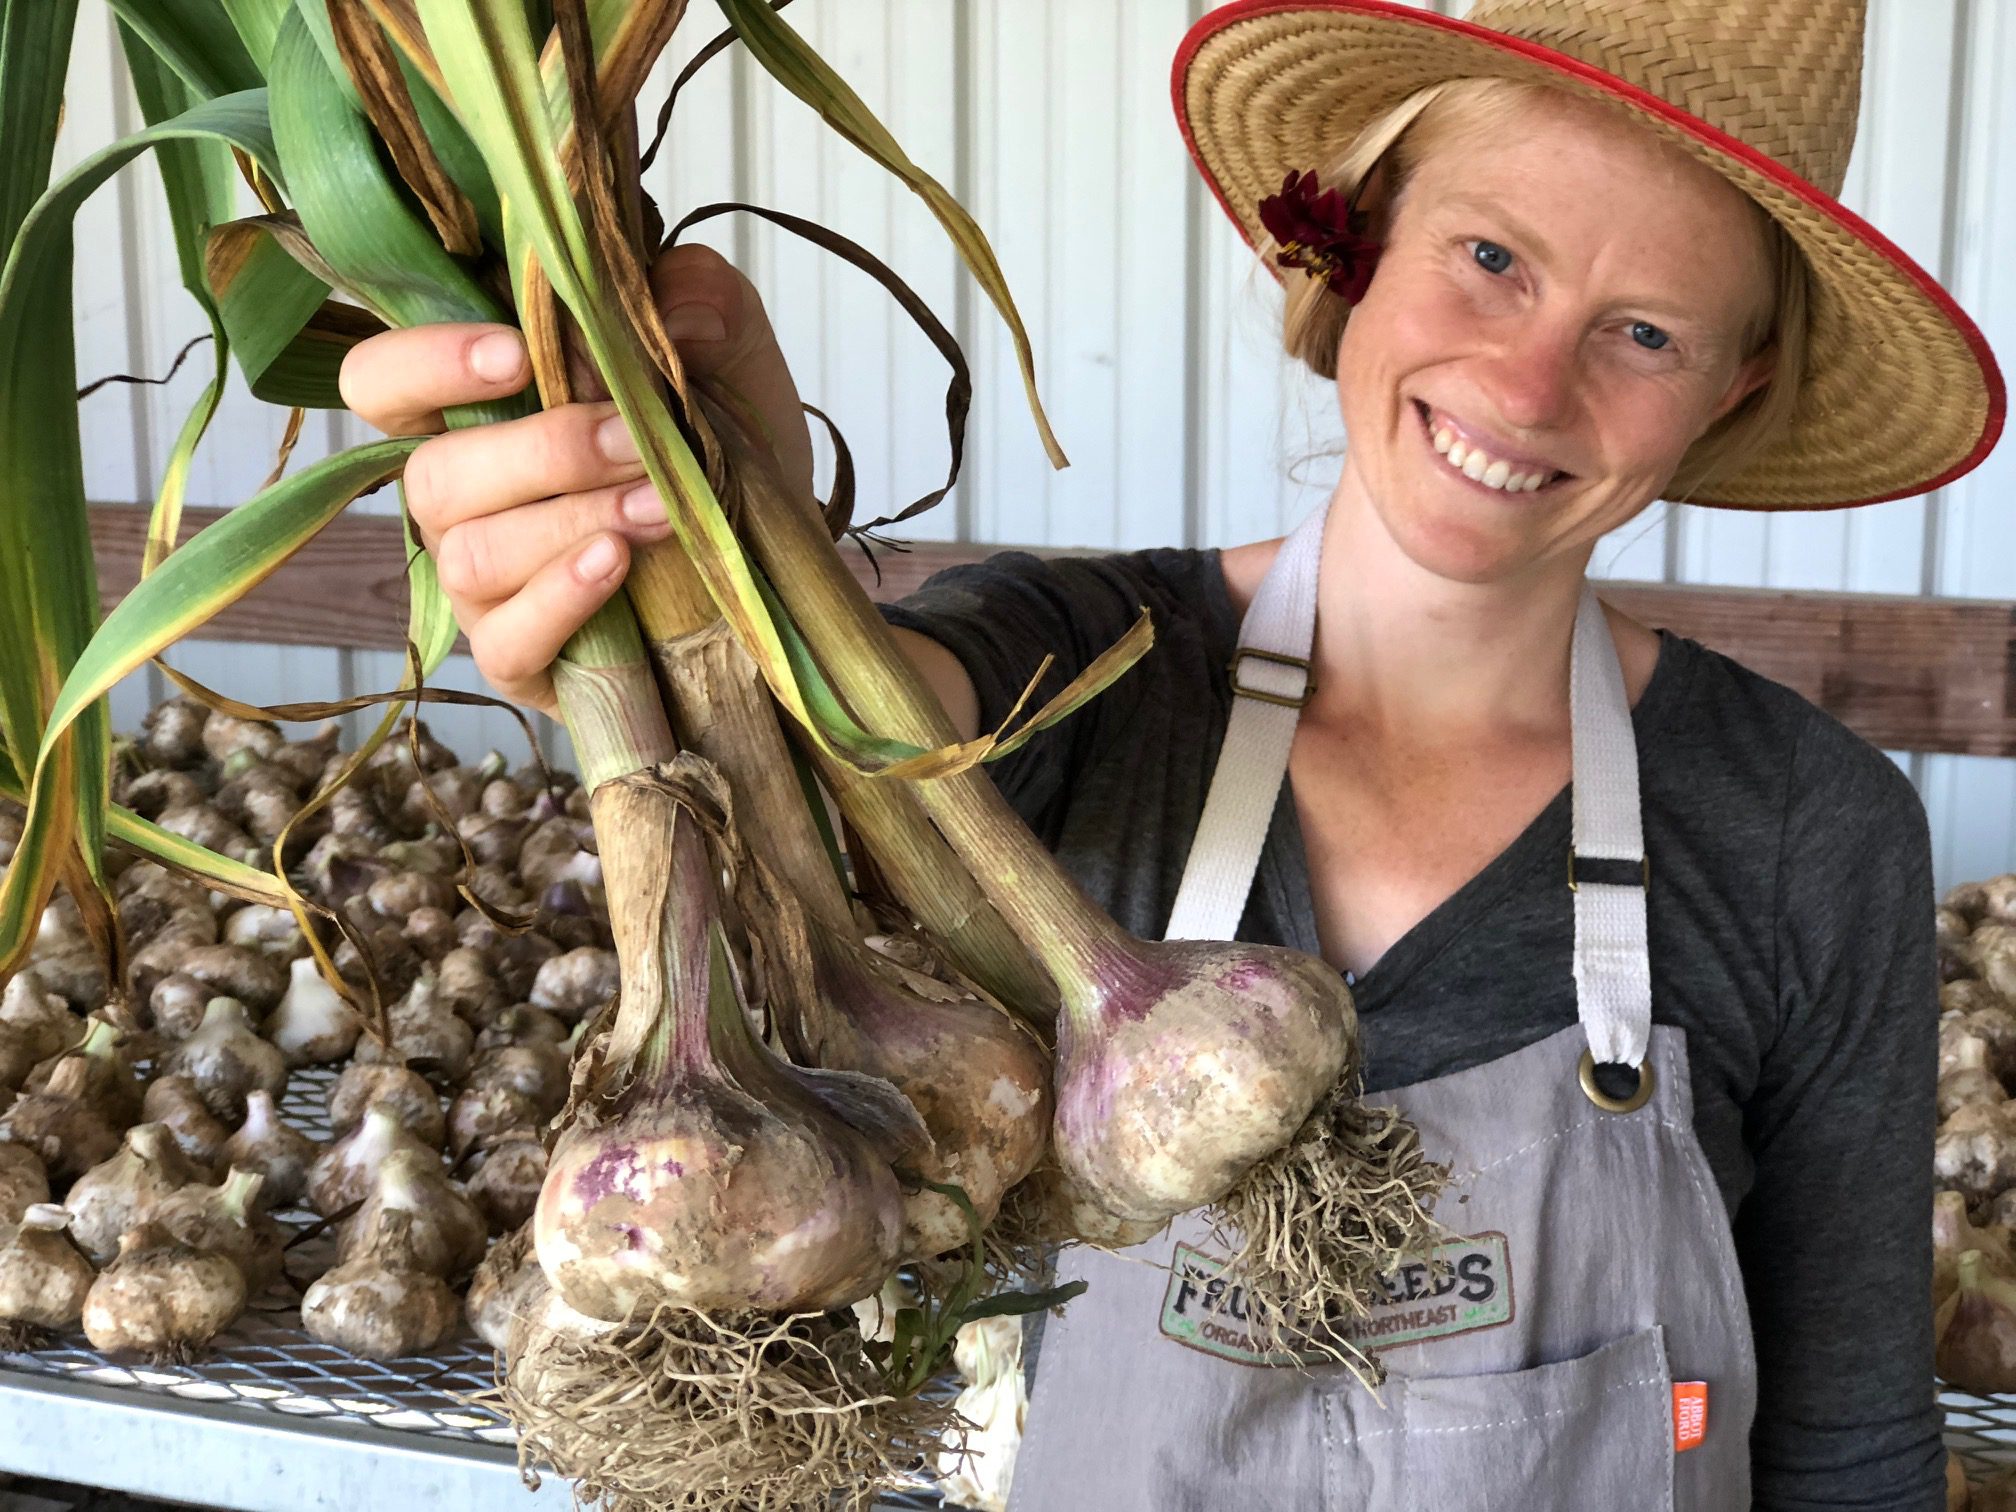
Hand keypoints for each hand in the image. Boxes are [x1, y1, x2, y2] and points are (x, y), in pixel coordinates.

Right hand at [339, 243, 814, 715]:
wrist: (774, 564)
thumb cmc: (718, 453)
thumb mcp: (731, 360)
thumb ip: (704, 300)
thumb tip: (673, 299)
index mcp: (472, 415)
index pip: (381, 383)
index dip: (425, 363)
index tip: (518, 351)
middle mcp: (455, 501)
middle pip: (428, 474)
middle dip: (542, 452)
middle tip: (633, 437)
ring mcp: (478, 589)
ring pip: (470, 553)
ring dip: (570, 521)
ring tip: (657, 505)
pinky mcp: (518, 659)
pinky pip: (508, 637)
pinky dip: (564, 595)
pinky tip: (618, 563)